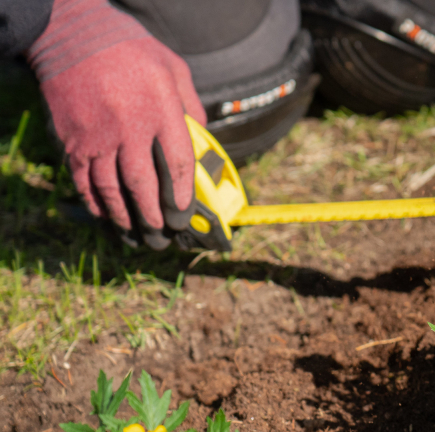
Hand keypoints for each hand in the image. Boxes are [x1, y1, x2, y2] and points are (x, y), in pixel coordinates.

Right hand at [27, 0, 206, 248]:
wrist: (73, 33)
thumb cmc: (130, 48)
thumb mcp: (173, 68)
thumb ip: (191, 104)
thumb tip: (202, 135)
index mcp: (161, 109)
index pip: (178, 163)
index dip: (183, 194)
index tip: (185, 212)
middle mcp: (129, 127)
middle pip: (143, 184)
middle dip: (154, 215)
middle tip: (162, 234)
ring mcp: (98, 136)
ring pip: (111, 188)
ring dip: (125, 215)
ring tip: (137, 232)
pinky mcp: (73, 139)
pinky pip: (84, 179)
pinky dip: (94, 201)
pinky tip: (105, 214)